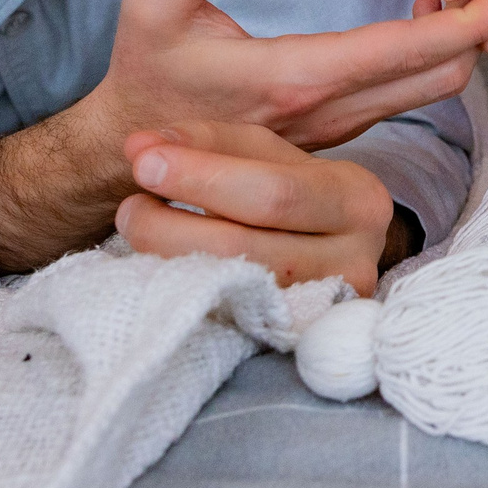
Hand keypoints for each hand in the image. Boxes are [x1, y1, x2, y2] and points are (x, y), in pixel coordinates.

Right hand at [0, 0, 487, 272]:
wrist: (129, 153)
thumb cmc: (145, 71)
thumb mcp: (151, 3)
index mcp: (289, 78)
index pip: (394, 52)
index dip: (458, 27)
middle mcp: (325, 111)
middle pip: (434, 79)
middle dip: (477, 34)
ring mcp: (334, 128)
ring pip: (424, 93)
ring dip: (456, 47)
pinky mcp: (335, 132)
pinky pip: (403, 98)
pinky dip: (430, 62)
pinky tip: (426, 20)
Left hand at [119, 121, 404, 293]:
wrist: (332, 255)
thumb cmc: (294, 195)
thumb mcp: (266, 156)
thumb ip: (209, 144)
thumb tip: (141, 146)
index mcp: (357, 199)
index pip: (274, 192)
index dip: (202, 178)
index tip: (144, 162)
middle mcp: (354, 261)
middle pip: (244, 249)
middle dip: (170, 224)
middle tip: (131, 206)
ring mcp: (323, 313)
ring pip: (228, 290)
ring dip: (166, 257)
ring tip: (140, 228)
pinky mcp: (292, 343)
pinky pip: (224, 321)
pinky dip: (183, 291)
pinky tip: (162, 269)